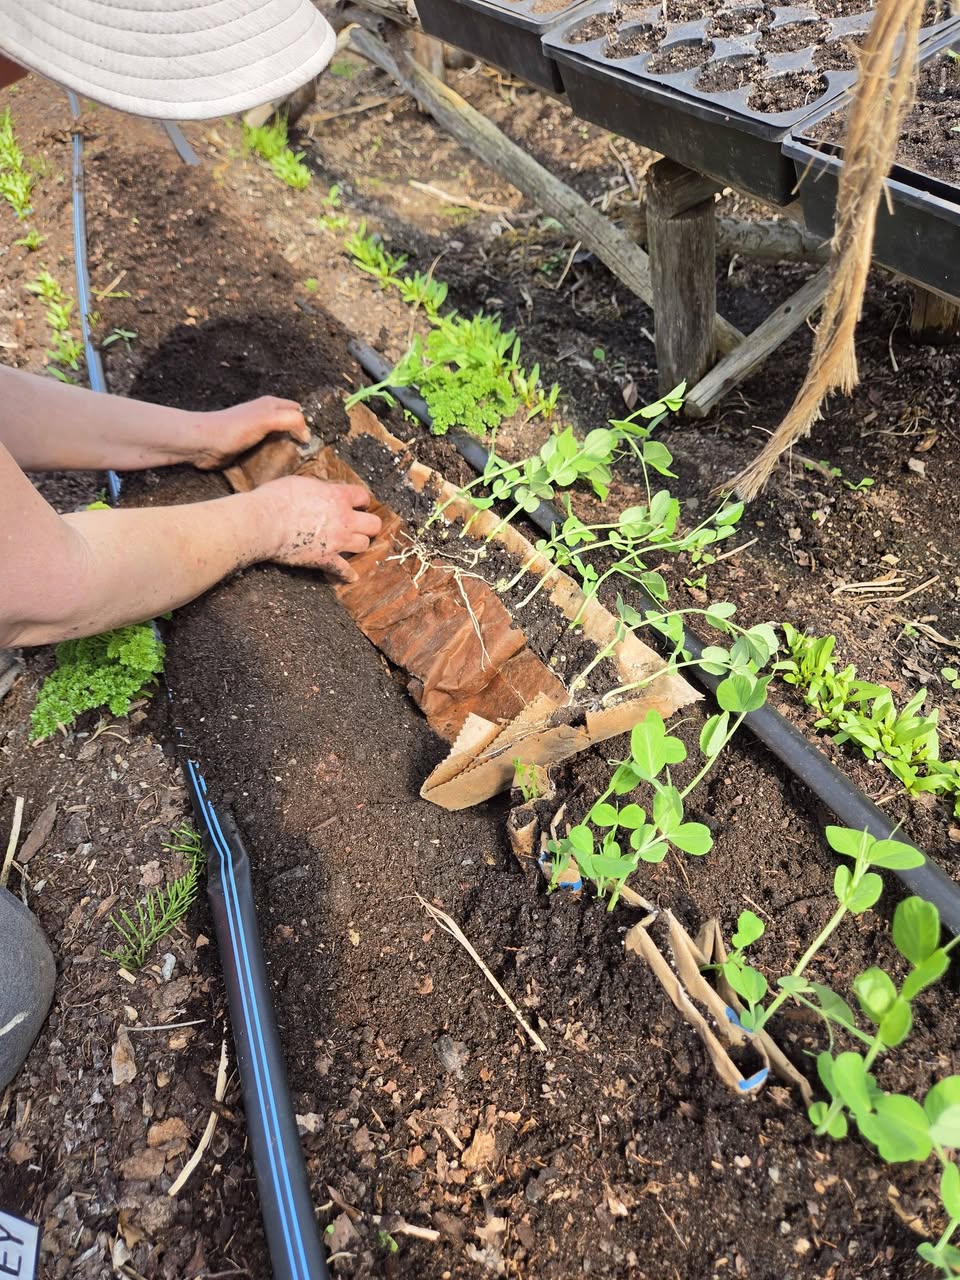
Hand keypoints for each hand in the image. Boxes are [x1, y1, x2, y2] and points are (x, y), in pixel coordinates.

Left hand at [192, 396, 308, 469]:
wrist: (204, 444)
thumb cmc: (234, 429)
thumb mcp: (266, 419)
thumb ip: (291, 421)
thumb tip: (307, 435)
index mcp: (272, 405)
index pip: (300, 412)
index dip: (308, 425)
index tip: (315, 443)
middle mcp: (267, 418)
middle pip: (292, 428)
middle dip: (301, 440)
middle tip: (309, 457)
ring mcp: (259, 434)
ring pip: (282, 442)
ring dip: (289, 453)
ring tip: (298, 467)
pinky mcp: (252, 449)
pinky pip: (270, 454)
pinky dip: (276, 462)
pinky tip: (281, 471)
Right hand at [254, 476, 381, 582]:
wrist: (264, 522)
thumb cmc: (277, 499)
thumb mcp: (302, 483)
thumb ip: (319, 489)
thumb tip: (322, 492)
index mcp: (338, 496)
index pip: (363, 496)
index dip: (361, 501)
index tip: (357, 504)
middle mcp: (344, 519)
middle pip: (373, 524)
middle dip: (368, 525)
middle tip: (360, 525)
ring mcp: (337, 541)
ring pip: (363, 545)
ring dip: (358, 544)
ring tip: (351, 544)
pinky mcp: (325, 559)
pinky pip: (344, 570)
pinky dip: (347, 574)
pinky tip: (350, 576)